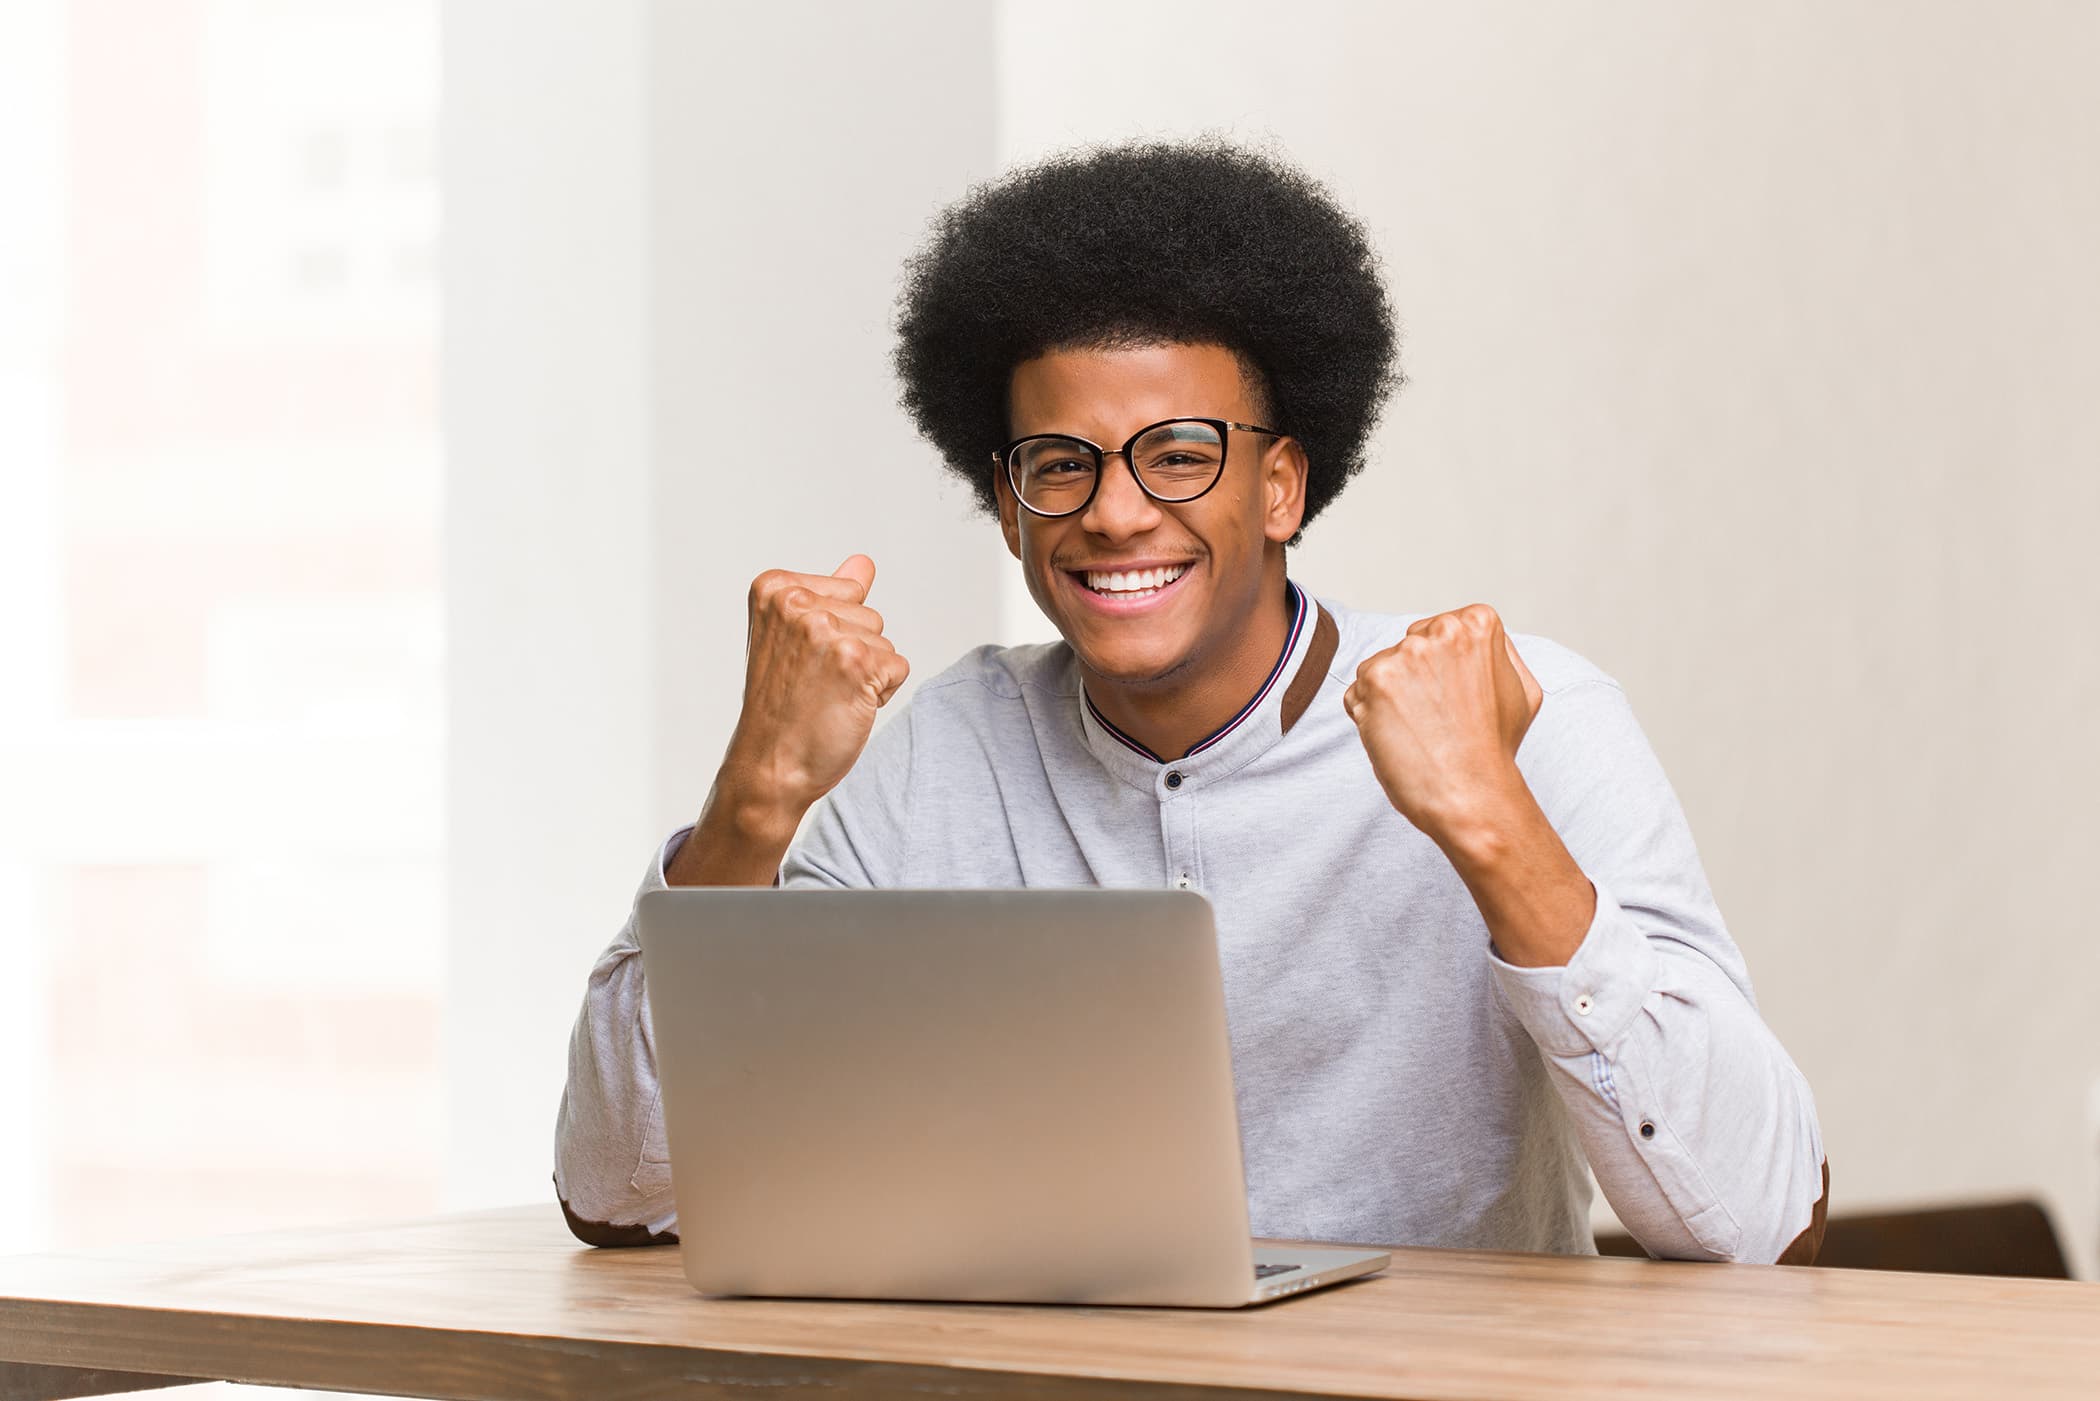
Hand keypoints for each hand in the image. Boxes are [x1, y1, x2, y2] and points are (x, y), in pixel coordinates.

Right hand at [720, 555, 910, 822]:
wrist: (769, 765)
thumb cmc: (781, 707)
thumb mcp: (795, 638)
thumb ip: (831, 596)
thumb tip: (863, 562)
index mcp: (775, 588)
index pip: (848, 590)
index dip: (836, 632)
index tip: (799, 661)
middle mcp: (796, 603)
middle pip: (870, 614)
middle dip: (854, 652)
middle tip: (814, 684)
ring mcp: (825, 631)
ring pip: (885, 641)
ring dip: (867, 673)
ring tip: (826, 696)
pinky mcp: (856, 661)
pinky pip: (898, 666)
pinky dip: (881, 693)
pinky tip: (843, 707)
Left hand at [1340, 603, 1543, 849]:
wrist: (1472, 795)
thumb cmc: (1495, 749)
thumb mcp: (1522, 689)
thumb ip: (1496, 653)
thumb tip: (1470, 637)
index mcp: (1477, 623)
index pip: (1438, 631)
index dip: (1443, 670)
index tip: (1457, 699)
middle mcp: (1442, 629)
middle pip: (1408, 647)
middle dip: (1414, 680)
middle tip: (1440, 719)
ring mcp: (1406, 653)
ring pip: (1380, 670)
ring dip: (1390, 700)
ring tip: (1421, 731)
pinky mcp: (1375, 680)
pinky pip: (1356, 693)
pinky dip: (1368, 717)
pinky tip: (1400, 737)